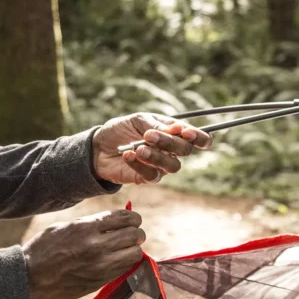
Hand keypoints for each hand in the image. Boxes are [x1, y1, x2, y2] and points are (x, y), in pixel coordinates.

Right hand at [21, 210, 145, 298]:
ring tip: (126, 248)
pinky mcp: (100, 281)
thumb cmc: (44, 248)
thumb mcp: (66, 227)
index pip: (126, 218)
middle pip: (135, 235)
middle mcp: (97, 246)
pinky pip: (125, 269)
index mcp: (87, 228)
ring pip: (135, 254)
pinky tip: (117, 260)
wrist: (28, 277)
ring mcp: (100, 265)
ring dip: (134, 249)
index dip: (133, 218)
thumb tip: (117, 220)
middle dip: (137, 233)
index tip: (132, 221)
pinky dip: (125, 263)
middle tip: (132, 235)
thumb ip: (93, 223)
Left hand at [92, 113, 212, 184]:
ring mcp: (162, 165)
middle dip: (169, 142)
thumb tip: (179, 129)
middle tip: (149, 135)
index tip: (188, 134)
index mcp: (174, 133)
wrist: (98, 147)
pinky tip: (127, 155)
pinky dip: (140, 165)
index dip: (200, 138)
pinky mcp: (148, 178)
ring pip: (173, 166)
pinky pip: (153, 175)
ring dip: (157, 156)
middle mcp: (172, 150)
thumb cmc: (121, 130)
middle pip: (185, 150)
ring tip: (138, 148)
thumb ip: (158, 125)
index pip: (199, 138)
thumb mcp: (138, 120)